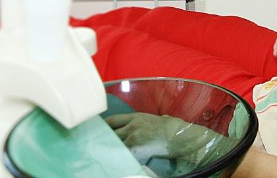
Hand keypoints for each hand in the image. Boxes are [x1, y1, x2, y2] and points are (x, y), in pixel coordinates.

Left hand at [104, 112, 230, 162]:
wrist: (181, 136)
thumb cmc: (173, 129)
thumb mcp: (158, 120)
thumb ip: (147, 122)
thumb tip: (147, 125)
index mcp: (137, 116)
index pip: (113, 120)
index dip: (103, 126)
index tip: (98, 131)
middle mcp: (133, 125)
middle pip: (111, 132)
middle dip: (104, 139)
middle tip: (95, 145)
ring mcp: (134, 136)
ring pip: (115, 143)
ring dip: (110, 149)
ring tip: (103, 154)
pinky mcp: (137, 148)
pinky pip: (123, 152)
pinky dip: (119, 156)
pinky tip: (115, 159)